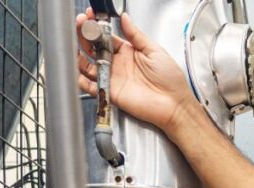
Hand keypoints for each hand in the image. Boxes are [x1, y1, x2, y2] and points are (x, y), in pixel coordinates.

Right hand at [75, 9, 199, 132]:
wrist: (174, 105)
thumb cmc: (170, 80)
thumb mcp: (155, 51)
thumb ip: (136, 35)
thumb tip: (125, 17)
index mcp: (128, 52)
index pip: (106, 36)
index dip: (96, 26)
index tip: (90, 16)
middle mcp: (117, 64)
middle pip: (93, 48)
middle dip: (84, 35)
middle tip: (81, 25)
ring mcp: (112, 78)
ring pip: (88, 65)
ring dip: (80, 54)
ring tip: (79, 45)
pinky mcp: (110, 93)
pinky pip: (91, 86)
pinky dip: (81, 80)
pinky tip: (80, 70)